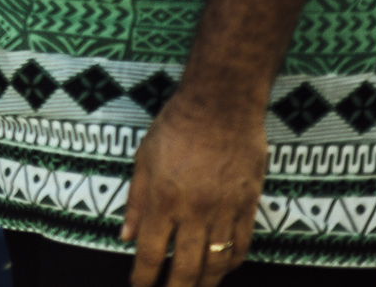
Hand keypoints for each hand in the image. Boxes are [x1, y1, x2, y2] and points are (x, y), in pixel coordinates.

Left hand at [121, 85, 266, 285]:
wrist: (221, 106)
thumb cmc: (175, 127)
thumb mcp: (143, 159)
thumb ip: (136, 201)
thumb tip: (126, 237)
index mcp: (164, 199)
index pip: (152, 252)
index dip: (144, 277)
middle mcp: (195, 211)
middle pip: (187, 267)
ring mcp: (225, 211)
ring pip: (217, 263)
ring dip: (206, 283)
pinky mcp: (248, 205)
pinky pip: (242, 245)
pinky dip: (231, 263)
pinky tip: (222, 270)